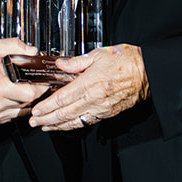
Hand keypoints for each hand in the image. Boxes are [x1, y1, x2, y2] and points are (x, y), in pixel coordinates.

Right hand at [0, 38, 48, 123]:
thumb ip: (13, 45)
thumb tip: (32, 50)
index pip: (30, 94)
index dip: (40, 87)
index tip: (42, 80)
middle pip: (29, 103)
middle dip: (35, 93)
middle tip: (36, 82)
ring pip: (23, 111)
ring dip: (27, 101)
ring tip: (27, 89)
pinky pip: (14, 115)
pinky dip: (18, 107)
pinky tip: (16, 96)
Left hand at [28, 45, 148, 131]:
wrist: (147, 72)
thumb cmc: (126, 60)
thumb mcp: (98, 54)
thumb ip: (76, 62)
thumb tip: (60, 64)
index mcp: (90, 83)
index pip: (62, 98)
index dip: (47, 106)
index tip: (36, 110)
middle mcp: (94, 99)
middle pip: (65, 113)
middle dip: (47, 119)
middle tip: (34, 122)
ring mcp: (101, 108)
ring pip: (75, 121)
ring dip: (57, 126)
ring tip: (44, 127)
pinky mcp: (108, 113)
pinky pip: (87, 122)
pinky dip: (73, 125)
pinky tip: (65, 126)